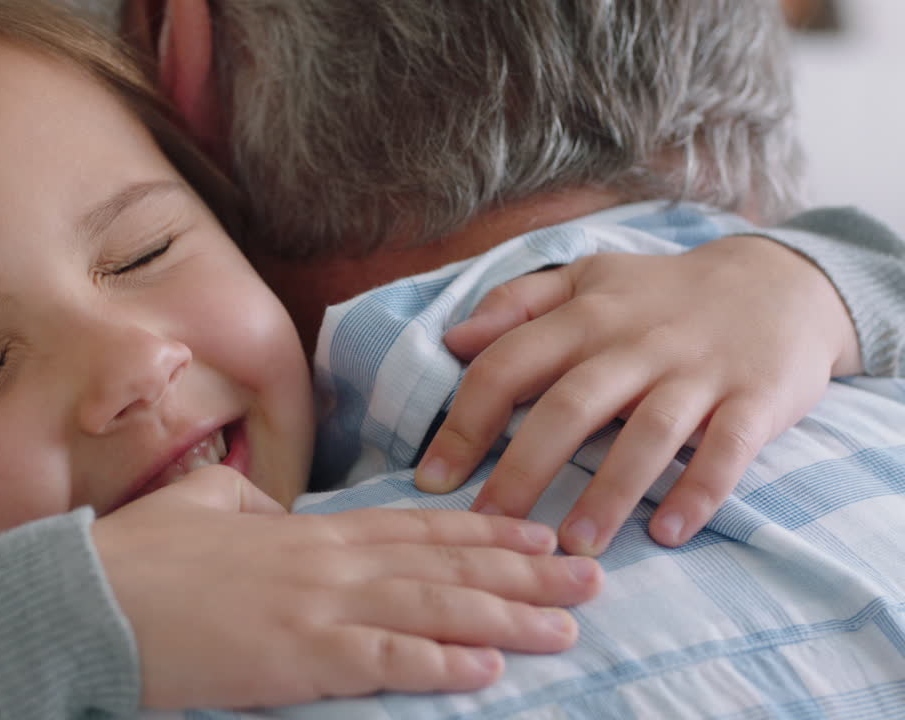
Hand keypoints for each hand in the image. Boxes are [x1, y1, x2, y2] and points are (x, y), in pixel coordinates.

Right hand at [93, 465, 602, 709]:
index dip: (485, 530)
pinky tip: (489, 668)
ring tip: (566, 624)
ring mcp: (318, 608)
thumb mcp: (202, 504)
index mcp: (310, 530)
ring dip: (506, 616)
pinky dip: (440, 663)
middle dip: (523, 571)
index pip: (417, 525)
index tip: (538, 531)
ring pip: (432, 608)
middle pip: (444, 565)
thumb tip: (271, 509)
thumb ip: (248, 501)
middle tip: (590, 575)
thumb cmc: (141, 554)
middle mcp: (329, 562)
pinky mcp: (298, 658)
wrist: (91, 597)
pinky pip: (384, 661)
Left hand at [414, 235, 859, 554]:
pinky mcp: (756, 398)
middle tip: (488, 525)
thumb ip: (516, 304)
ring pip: (648, 434)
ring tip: (575, 547)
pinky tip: (670, 532)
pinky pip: (728, 449)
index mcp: (584, 316)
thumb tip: (453, 341)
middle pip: (570, 406)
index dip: (465, 423)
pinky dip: (701, 491)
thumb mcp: (586, 280)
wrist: (781, 281)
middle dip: (523, 469)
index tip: (432, 478)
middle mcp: (636, 343)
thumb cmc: (660, 294)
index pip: (509, 365)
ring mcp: (698, 372)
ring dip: (609, 493)